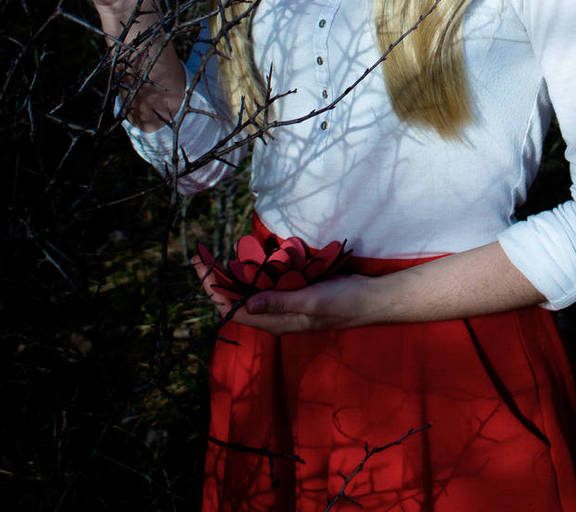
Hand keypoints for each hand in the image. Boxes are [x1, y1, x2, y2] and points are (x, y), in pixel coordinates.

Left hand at [191, 253, 373, 333]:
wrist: (371, 299)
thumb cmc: (343, 303)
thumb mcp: (311, 301)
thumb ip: (279, 303)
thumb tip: (245, 304)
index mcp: (276, 322)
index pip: (233, 309)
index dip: (214, 289)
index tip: (201, 267)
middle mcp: (276, 315)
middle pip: (237, 300)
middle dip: (218, 280)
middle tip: (202, 257)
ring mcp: (286, 304)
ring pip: (251, 291)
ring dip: (234, 275)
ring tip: (217, 257)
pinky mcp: (296, 292)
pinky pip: (269, 283)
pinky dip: (257, 270)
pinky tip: (252, 257)